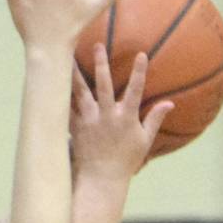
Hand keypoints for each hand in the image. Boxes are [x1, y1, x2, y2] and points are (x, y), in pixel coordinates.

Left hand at [71, 44, 172, 180]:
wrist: (102, 178)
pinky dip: (59, 93)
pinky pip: (66, 106)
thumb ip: (155, 119)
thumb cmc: (126, 160)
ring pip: (80, 91)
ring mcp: (89, 120)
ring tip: (66, 55)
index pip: (135, 91)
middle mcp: (107, 116)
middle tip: (97, 45)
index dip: (139, 72)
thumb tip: (170, 103)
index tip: (142, 55)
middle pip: (104, 85)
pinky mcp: (75, 126)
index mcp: (126, 118)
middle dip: (101, 64)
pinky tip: (51, 78)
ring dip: (75, 72)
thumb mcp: (145, 140)